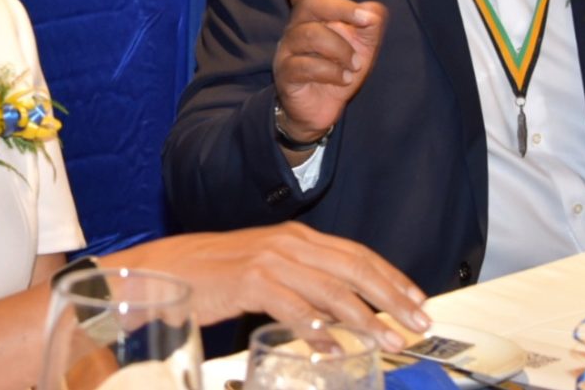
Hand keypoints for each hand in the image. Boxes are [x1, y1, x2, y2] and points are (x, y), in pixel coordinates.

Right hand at [108, 222, 429, 351]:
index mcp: (296, 238)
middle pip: (353, 268)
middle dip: (391, 297)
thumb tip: (339, 311)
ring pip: (330, 289)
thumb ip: (302, 283)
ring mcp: (269, 260)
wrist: (166, 267)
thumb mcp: (266, 269)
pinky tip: (331, 347)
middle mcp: (288, 243)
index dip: (391, 277)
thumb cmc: (215, 274)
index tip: (417, 300)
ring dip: (364, 318)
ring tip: (386, 340)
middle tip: (417, 323)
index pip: (356, 254)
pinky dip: (315, 328)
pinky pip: (291, 307)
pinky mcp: (249, 281)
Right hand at [271, 0, 385, 139]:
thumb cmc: (340, 73)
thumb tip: (370, 11)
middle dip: (341, 8)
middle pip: (311, 3)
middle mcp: (296, 28)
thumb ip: (371, 23)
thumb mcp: (365, 47)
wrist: (323, 111)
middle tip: (365, 21)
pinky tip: (342, 80)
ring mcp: (288, 50)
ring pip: (312, 36)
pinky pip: (307, 65)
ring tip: (353, 68)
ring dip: (342, 51)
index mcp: (314, 17)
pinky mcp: (286, 73)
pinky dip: (332, 73)